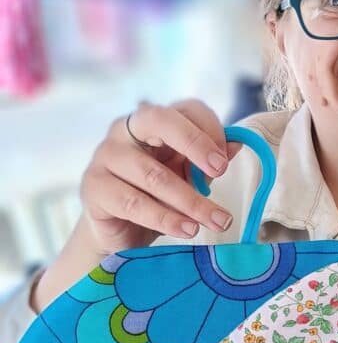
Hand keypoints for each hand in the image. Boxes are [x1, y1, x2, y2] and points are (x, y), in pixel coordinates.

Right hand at [79, 99, 241, 256]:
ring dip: (191, 201)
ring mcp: (105, 156)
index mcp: (153, 121)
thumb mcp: (188, 178)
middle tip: (221, 170)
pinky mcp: (94, 188)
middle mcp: (124, 130)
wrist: (118, 233)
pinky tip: (188, 230)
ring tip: (218, 221)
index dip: (210, 129)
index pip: (185, 109)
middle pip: (160, 120)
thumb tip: (238, 144)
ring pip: (154, 174)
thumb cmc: (157, 198)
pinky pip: (135, 203)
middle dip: (194, 143)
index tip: (226, 161)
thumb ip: (208, 163)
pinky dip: (167, 219)